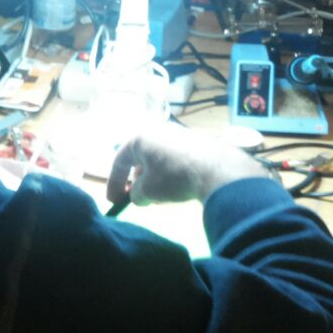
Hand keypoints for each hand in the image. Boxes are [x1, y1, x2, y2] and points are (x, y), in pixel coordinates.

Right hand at [106, 123, 269, 205]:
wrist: (218, 170)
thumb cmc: (174, 178)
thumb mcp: (148, 191)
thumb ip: (135, 194)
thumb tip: (137, 195)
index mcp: (140, 138)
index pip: (119, 161)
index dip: (114, 184)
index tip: (115, 202)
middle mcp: (157, 130)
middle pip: (139, 158)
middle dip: (135, 180)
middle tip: (138, 197)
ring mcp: (178, 134)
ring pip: (157, 158)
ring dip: (153, 177)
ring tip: (159, 195)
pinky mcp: (196, 141)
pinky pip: (174, 158)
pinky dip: (169, 173)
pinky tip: (177, 187)